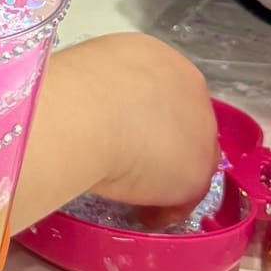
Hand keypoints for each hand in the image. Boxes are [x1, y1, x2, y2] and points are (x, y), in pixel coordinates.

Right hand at [14, 36, 219, 229]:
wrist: (83, 114)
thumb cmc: (69, 91)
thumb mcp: (85, 78)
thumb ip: (102, 93)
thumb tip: (92, 115)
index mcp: (154, 56)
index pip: (158, 91)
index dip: (142, 118)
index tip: (119, 138)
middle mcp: (186, 83)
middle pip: (181, 121)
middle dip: (160, 146)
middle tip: (128, 170)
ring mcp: (201, 125)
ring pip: (187, 157)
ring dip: (164, 178)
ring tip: (132, 198)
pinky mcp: (200, 167)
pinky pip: (185, 194)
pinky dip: (163, 208)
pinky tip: (140, 214)